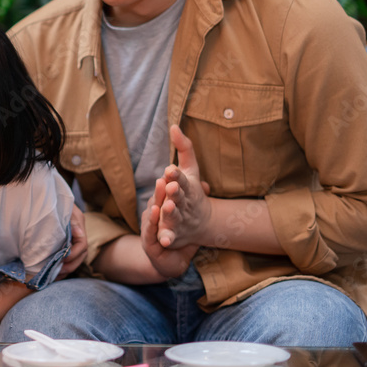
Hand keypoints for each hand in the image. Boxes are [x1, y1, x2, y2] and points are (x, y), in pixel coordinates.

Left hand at [58, 204, 87, 277]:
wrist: (45, 193)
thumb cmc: (52, 198)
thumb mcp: (62, 207)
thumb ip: (70, 220)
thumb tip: (79, 234)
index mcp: (79, 223)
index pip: (82, 244)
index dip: (73, 254)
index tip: (62, 259)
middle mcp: (78, 231)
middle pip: (81, 254)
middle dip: (71, 265)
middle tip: (58, 272)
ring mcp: (73, 236)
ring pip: (76, 257)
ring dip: (67, 268)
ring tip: (56, 276)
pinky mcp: (66, 240)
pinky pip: (69, 256)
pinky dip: (63, 265)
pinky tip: (55, 272)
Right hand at [141, 178, 198, 278]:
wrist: (168, 260)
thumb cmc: (177, 233)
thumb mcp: (186, 215)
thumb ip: (196, 199)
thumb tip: (206, 185)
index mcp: (162, 203)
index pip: (165, 188)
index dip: (169, 179)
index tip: (173, 169)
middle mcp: (154, 212)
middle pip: (158, 198)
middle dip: (161, 190)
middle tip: (165, 180)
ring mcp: (151, 227)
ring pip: (155, 216)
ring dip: (160, 210)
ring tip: (168, 204)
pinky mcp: (150, 242)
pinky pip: (154, 236)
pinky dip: (158, 232)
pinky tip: (163, 233)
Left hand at [157, 125, 212, 248]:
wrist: (203, 223)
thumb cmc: (191, 191)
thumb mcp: (189, 169)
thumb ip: (184, 148)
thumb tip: (173, 125)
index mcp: (186, 186)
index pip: (181, 179)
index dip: (176, 175)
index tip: (170, 170)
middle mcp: (184, 203)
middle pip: (178, 197)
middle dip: (175, 192)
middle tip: (170, 186)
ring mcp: (180, 219)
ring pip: (174, 216)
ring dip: (170, 212)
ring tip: (165, 207)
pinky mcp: (175, 233)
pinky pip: (171, 236)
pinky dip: (168, 238)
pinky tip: (163, 240)